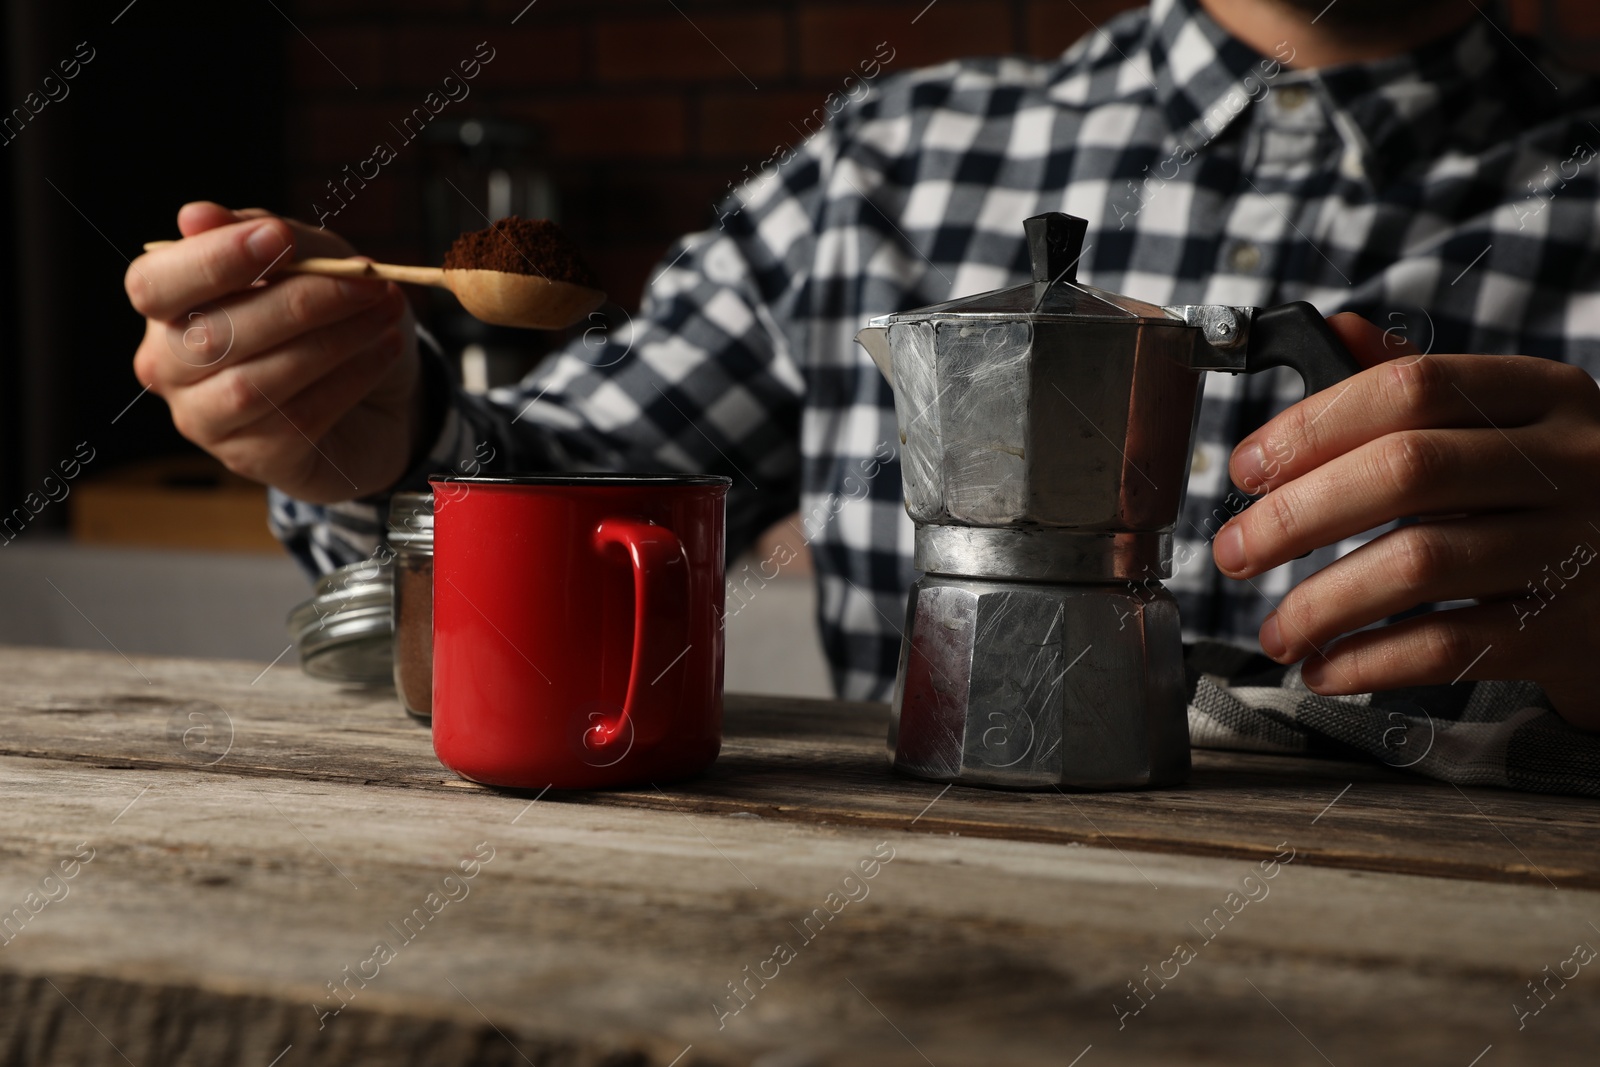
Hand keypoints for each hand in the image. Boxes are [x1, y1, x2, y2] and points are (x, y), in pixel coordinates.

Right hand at [127, 202, 423, 502]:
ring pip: (254, 384)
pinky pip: (298, 418)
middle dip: (299, 302)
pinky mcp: (253, 459)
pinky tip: (385, 349)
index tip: (282, 238)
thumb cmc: (329, 316)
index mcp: (167, 306)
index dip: (213, 260)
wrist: (378, 394)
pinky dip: (351, 378)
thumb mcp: (313, 260)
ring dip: (332, 341)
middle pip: (209, 336)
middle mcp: (168, 366)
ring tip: (386, 313)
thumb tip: (195, 215)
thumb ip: (265, 235)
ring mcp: (205, 419)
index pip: (154, 284)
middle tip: (367, 281)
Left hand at [1214, 313, 1599, 730]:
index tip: (1245, 469)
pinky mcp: (1568, 630)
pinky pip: (1449, 644)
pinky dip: (1370, 660)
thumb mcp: (1504, 424)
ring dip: (1322, 603)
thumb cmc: (1548, 498)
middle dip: (1296, 516)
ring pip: (1420, 563)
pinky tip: (1326, 666)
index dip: (1311, 426)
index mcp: (1543, 394)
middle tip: (1234, 552)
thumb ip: (1418, 382)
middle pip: (1406, 471)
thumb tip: (1333, 331)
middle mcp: (1571, 461)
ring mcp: (1576, 546)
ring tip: (1275, 630)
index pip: (1410, 388)